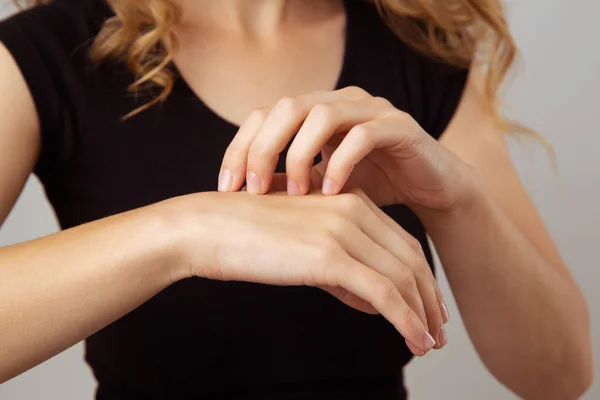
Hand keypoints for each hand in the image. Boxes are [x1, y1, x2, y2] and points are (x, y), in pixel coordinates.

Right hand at [169, 189, 448, 354]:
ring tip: (430, 343)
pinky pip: (383, 292)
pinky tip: (415, 340)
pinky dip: (406, 319)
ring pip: (402, 277)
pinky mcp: (328, 255)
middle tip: (439, 329)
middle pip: (410, 258)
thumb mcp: (302, 245)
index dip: (422, 277)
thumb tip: (373, 302)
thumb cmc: (245, 237)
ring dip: (423, 314)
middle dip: (429, 298)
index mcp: (347, 200)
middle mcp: (352, 210)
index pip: (401, 242)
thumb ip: (340, 268)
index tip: (430, 305)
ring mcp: (342, 230)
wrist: (205, 228)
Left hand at [217, 86, 472, 209]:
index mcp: (314, 111)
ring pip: (321, 113)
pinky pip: (362, 135)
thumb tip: (241, 194)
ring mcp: (369, 109)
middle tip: (253, 189)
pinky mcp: (398, 126)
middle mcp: (339, 101)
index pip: (263, 115)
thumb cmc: (372, 186)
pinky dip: (341, 162)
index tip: (226, 187)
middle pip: (286, 107)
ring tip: (297, 194)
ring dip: (300, 154)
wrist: (430, 187)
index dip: (240, 147)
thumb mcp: (321, 186)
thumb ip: (288, 182)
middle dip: (263, 149)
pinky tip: (332, 192)